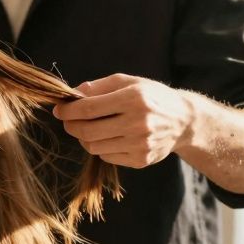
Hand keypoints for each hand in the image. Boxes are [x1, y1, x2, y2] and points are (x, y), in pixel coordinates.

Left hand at [52, 74, 198, 169]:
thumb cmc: (152, 97)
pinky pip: (106, 156)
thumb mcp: (129, 82)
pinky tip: (108, 137)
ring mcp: (140, 144)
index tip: (59, 110)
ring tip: (88, 128)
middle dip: (71, 126)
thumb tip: (72, 94)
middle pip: (87, 130)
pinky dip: (101, 147)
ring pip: (94, 146)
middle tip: (68, 121)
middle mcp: (138, 122)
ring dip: (84, 137)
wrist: (183, 121)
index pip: (89, 108)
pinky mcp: (141, 160)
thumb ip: (99, 87)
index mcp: (134, 98)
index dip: (68, 110)